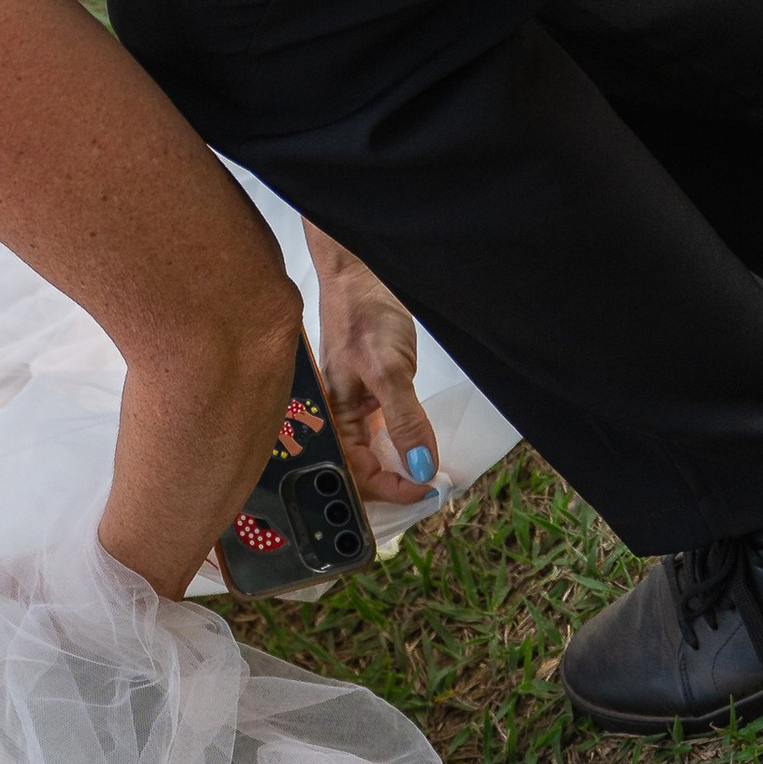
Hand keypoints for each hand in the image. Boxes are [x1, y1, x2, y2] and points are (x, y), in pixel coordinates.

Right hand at [309, 239, 436, 503]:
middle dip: (394, 486)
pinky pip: (383, 433)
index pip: (357, 473)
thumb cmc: (364, 316)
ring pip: (374, 454)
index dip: (391, 488)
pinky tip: (421, 447)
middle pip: (362, 471)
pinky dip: (403, 446)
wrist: (360, 275)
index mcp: (333, 419)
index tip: (426, 488)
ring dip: (400, 469)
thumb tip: (420, 467)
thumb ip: (404, 421)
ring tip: (428, 474)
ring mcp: (355, 408)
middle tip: (430, 488)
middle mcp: (340, 419)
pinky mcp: (370, 394)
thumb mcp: (389, 371)